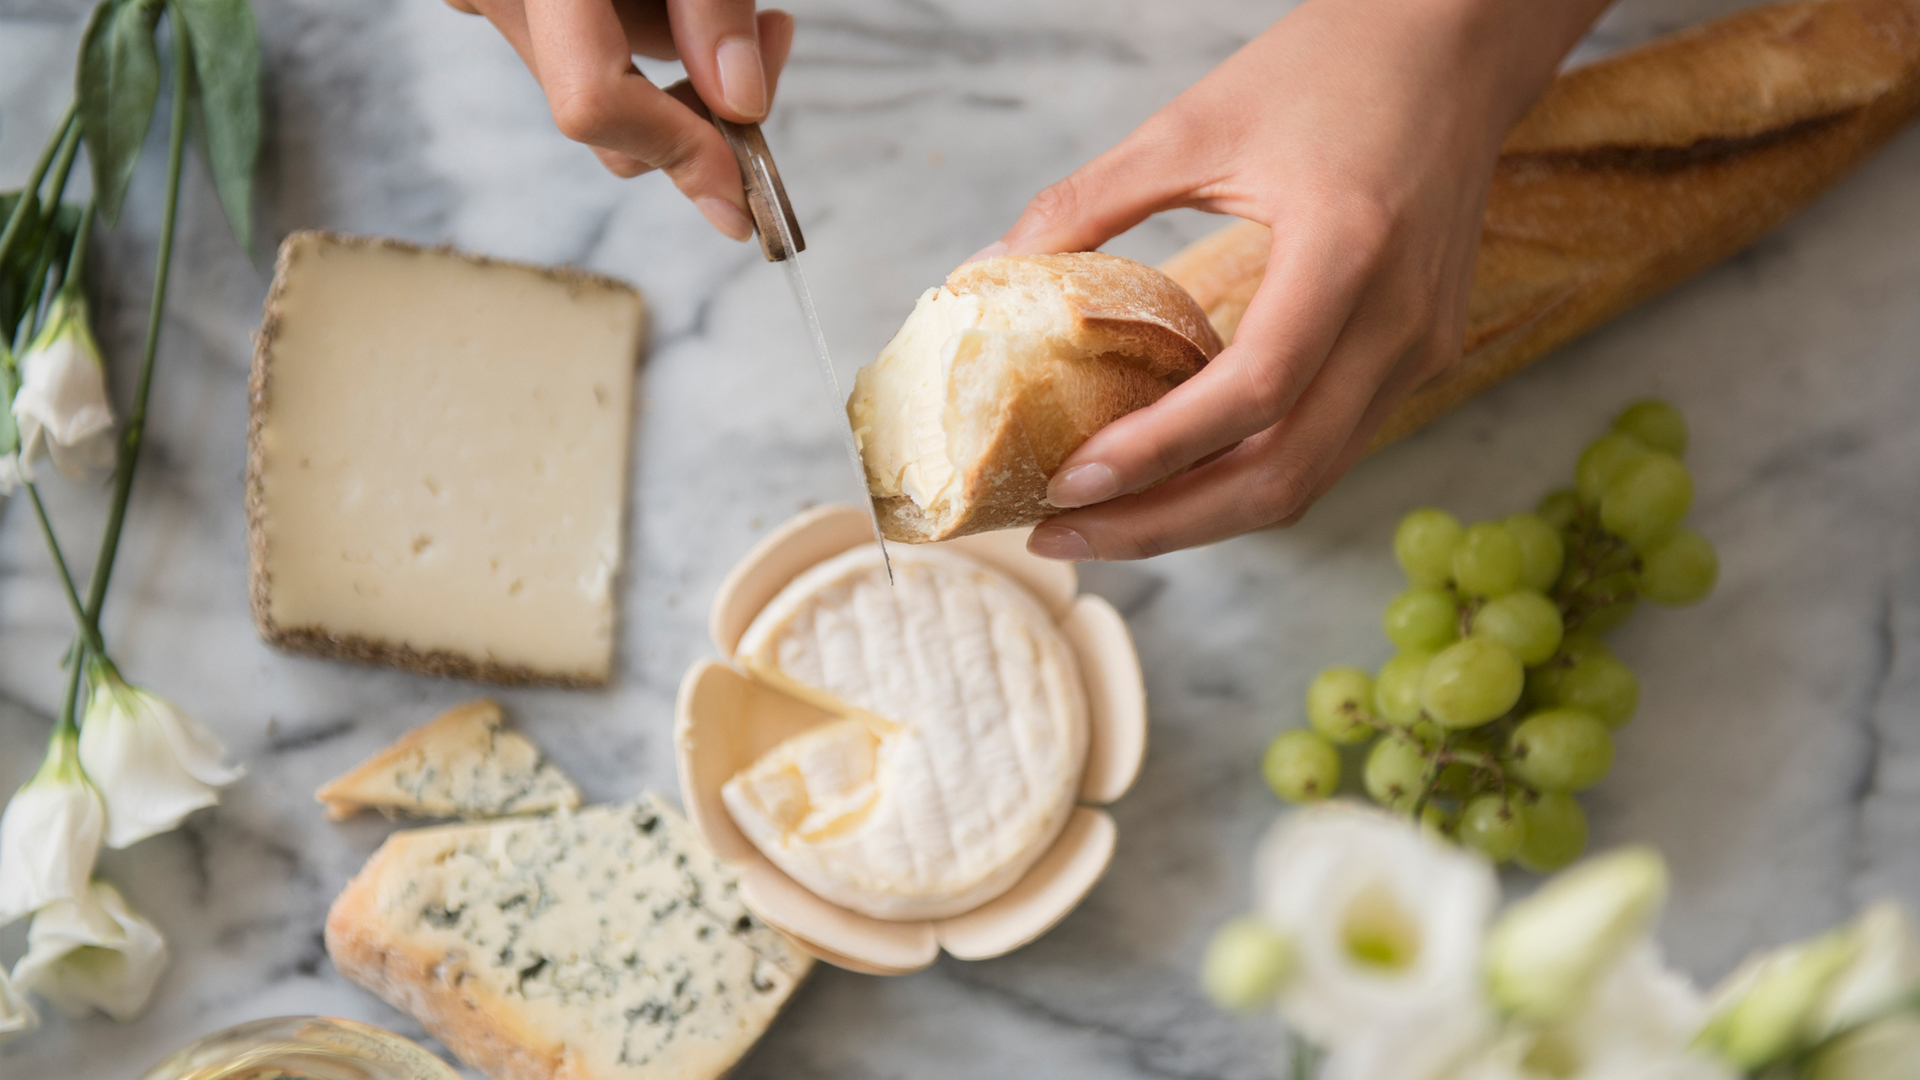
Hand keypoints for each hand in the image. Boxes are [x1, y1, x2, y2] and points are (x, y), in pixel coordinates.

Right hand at [445, 0, 795, 240]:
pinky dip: (640, 42)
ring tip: (736, 10)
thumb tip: (739, 104)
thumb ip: (712, 8)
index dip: (677, 152)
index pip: (595, 105)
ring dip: (678, 70)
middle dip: (699, 105)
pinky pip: (581, 51)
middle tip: (771, 39)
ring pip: (599, 86)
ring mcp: (489, 0)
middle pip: (607, 111)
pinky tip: (680, 8)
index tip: (740, 189)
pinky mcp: (506, 1)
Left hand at [988, 0, 1609, 561]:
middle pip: (1283, 473)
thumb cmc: (1331, 66)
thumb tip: (988, 268)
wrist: (1458, 43)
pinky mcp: (1421, 356)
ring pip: (1309, 479)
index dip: (1156, 452)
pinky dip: (1245, 475)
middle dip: (1162, 523)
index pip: (1254, 392)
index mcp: (1349, 248)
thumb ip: (1089, 201)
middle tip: (1059, 533)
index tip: (1066, 482)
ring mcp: (1422, 347)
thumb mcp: (1195, 123)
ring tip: (1101, 523)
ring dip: (1199, 517)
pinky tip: (1170, 475)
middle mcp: (1400, 318)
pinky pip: (1327, 445)